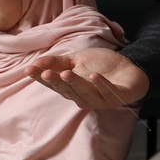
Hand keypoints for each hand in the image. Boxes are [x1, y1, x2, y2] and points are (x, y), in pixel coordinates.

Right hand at [27, 47, 148, 109]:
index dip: (41, 78)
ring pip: (86, 93)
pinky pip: (109, 93)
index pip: (53, 84)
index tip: (29, 70)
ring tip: (66, 73)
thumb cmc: (100, 66)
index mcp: (71, 88)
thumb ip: (56, 62)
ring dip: (76, 84)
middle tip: (46, 73)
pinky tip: (95, 76)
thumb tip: (34, 63)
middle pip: (67, 91)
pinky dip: (102, 85)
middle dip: (56, 82)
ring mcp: (101, 99)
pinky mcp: (118, 97)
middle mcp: (83, 97)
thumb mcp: (76, 60)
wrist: (130, 67)